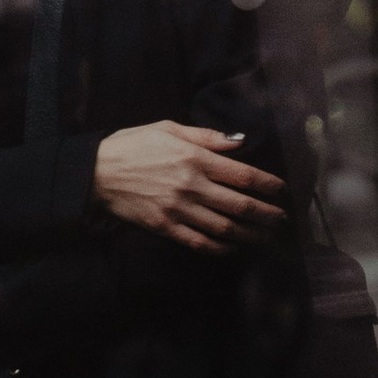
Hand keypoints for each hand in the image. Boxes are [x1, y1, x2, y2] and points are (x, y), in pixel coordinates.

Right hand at [93, 120, 282, 248]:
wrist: (95, 172)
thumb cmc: (132, 145)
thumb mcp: (168, 128)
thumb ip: (206, 136)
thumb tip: (239, 141)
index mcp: (194, 158)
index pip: (244, 176)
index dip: (269, 186)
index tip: (282, 191)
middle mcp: (191, 186)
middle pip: (241, 205)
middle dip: (267, 214)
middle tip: (282, 220)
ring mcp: (178, 210)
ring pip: (225, 228)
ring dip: (251, 235)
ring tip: (265, 237)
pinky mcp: (165, 227)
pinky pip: (200, 242)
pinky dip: (221, 248)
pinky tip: (233, 249)